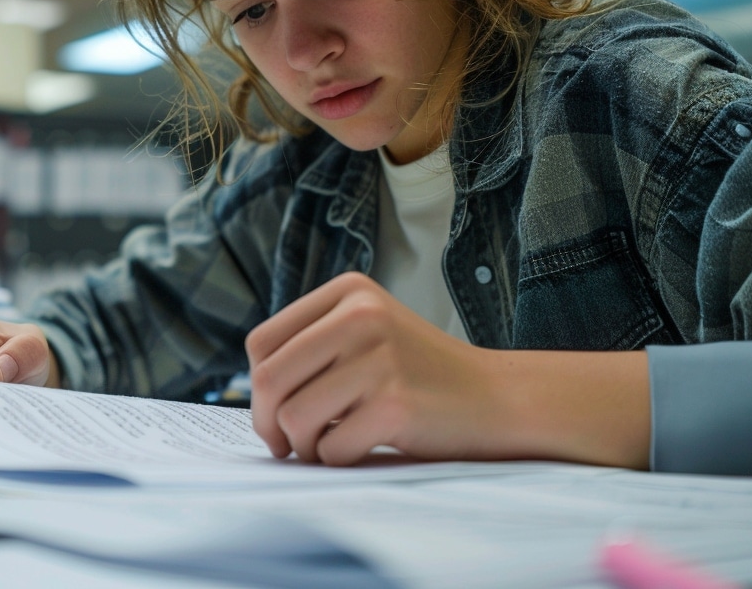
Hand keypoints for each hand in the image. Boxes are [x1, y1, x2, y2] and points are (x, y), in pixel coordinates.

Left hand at [245, 272, 499, 465]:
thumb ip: (313, 345)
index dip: (257, 387)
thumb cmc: (420, 375)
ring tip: (327, 445)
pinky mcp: (396, 404)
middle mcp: (361, 315)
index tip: (274, 412)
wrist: (498, 399)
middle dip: (268, 423)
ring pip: (293, 417)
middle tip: (285, 445)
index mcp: (348, 292)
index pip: (262, 342)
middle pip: (269, 379)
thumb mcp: (367, 332)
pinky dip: (339, 460)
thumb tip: (253, 392)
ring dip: (304, 446)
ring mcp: (380, 358)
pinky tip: (365, 447)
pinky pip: (331, 448)